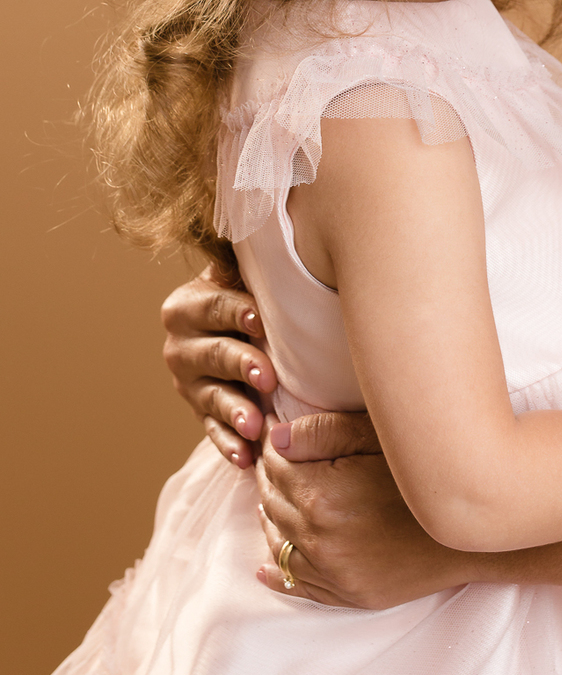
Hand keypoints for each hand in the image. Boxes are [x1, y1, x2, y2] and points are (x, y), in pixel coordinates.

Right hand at [161, 265, 277, 468]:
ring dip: (236, 411)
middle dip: (242, 364)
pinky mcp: (201, 414)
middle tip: (268, 375)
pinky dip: (230, 445)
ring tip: (256, 425)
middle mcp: (180, 345)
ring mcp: (189, 384)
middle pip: (214, 354)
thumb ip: (250, 260)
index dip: (238, 312)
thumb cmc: (253, 294)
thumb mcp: (246, 275)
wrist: (236, 330)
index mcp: (188, 305)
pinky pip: (214, 433)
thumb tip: (266, 216)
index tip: (261, 320)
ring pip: (213, 397)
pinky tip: (246, 458)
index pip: (214, 307)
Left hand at [255, 412, 473, 606]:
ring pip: (279, 544)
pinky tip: (268, 566)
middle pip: (273, 503)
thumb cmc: (428, 475)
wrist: (474, 531)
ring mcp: (333, 574)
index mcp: (322, 497)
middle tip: (275, 458)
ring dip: (272, 518)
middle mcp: (320, 540)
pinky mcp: (350, 595)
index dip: (273, 445)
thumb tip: (276, 439)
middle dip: (270, 477)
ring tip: (274, 496)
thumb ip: (324, 434)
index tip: (274, 432)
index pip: (276, 466)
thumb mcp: (380, 439)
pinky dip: (280, 573)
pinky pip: (299, 586)